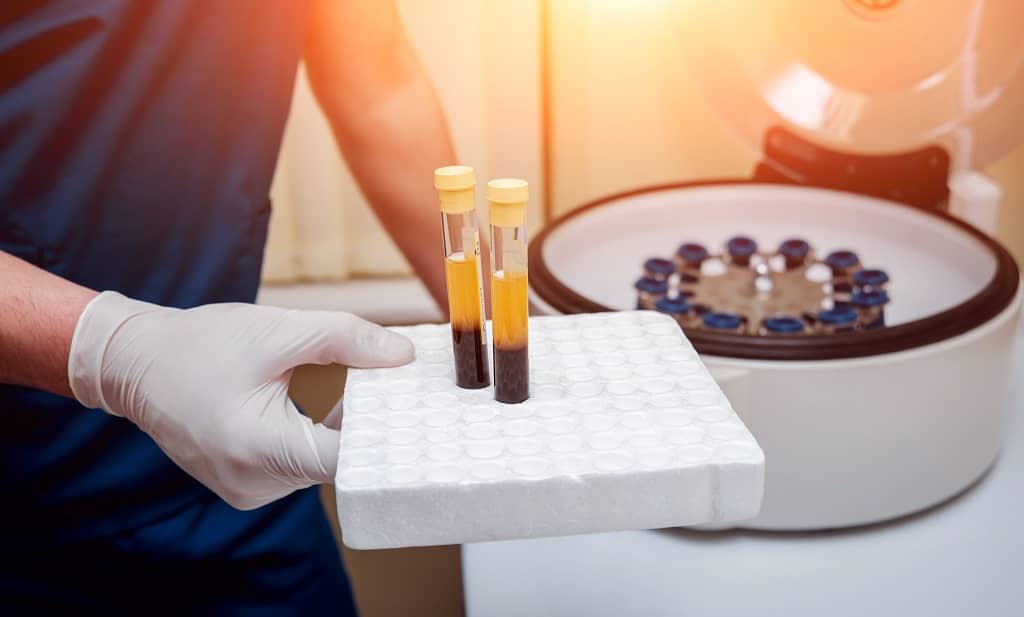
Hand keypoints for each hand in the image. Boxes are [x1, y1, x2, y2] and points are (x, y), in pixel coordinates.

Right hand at [68, 292, 413, 509]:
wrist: (138, 363)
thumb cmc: (202, 344)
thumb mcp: (280, 330)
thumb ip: (347, 340)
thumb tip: (404, 355)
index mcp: (257, 448)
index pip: (346, 458)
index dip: (385, 433)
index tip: (414, 408)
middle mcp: (253, 482)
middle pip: (337, 463)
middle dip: (371, 427)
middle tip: (403, 391)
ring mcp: (248, 490)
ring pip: (322, 465)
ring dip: (345, 432)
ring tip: (371, 394)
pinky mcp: (248, 485)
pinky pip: (300, 466)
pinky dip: (320, 439)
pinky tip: (335, 409)